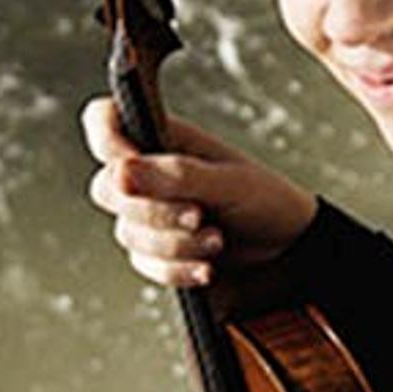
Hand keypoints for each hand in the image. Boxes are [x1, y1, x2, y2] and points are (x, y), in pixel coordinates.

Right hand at [81, 97, 317, 288]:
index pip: (104, 121)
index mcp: (162, 138)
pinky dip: (176, 270)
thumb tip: (120, 173)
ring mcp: (148, 215)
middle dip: (154, 211)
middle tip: (199, 214)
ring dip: (174, 244)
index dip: (105, 138)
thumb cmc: (264, 200)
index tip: (130, 164)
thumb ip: (176, 175)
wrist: (288, 250)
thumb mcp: (229, 182)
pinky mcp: (155, 253)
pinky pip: (144, 265)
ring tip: (217, 239)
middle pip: (107, 189)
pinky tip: (208, 268)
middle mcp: (147, 175)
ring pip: (127, 234)